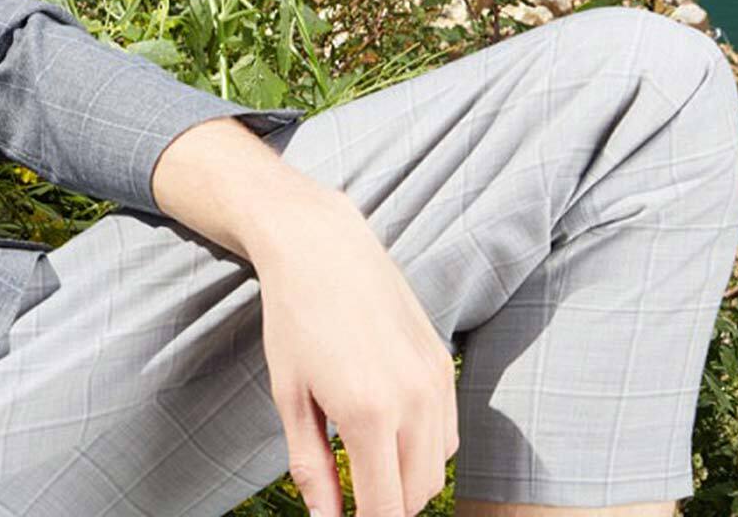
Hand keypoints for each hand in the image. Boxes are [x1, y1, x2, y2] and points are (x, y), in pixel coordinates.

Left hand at [253, 186, 456, 516]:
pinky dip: (425, 450)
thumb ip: (311, 466)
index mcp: (368, 414)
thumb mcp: (289, 396)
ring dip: (407, 482)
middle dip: (386, 507)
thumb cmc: (293, 318)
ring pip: (438, 467)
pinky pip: (448, 433)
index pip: (384, 508)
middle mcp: (413, 401)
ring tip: (367, 469)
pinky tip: (391, 436)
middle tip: (352, 499)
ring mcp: (436, 381)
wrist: (321, 247)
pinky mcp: (445, 365)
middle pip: (416, 494)